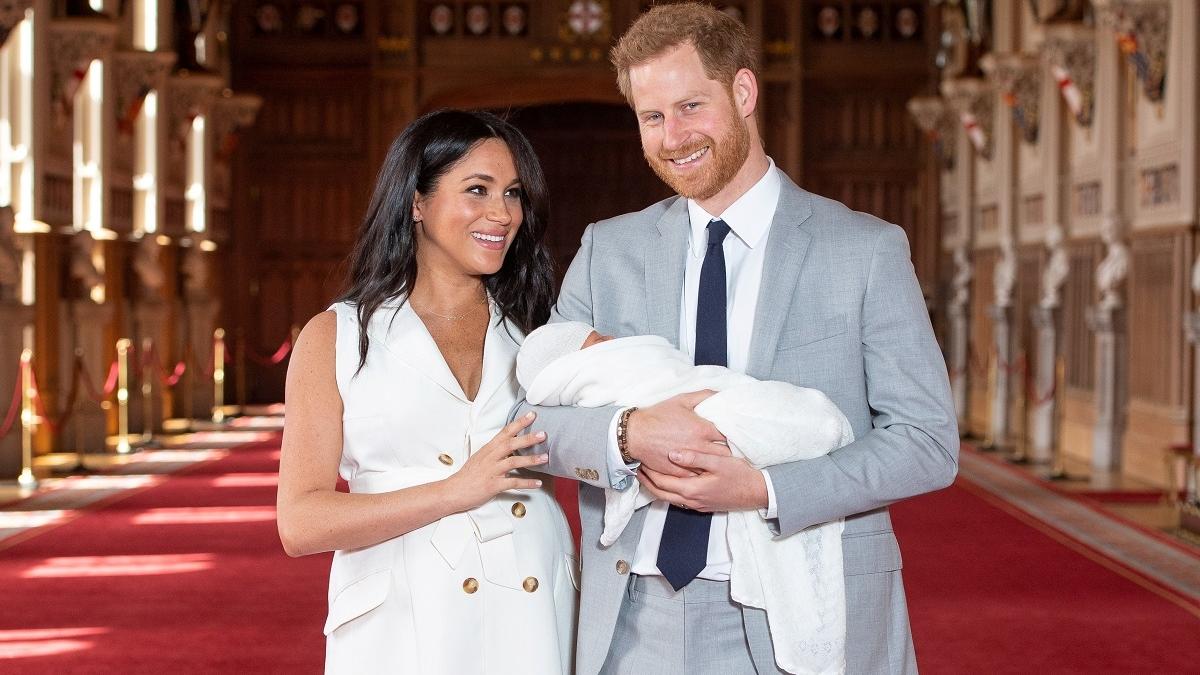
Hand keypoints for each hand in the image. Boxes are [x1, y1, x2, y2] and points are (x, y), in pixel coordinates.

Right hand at [445, 411, 547, 511]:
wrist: (454, 491)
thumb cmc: (468, 475)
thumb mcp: (480, 457)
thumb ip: (495, 451)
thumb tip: (510, 445)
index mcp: (488, 449)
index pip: (505, 432)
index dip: (519, 423)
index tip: (532, 415)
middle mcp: (490, 458)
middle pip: (510, 444)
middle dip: (527, 438)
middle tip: (543, 434)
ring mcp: (491, 471)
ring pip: (513, 462)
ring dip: (530, 460)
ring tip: (545, 458)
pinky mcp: (493, 485)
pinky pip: (512, 483)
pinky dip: (526, 483)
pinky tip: (538, 483)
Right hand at [626, 390, 728, 477]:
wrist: (635, 434)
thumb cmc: (658, 416)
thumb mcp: (681, 400)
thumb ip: (704, 395)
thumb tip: (721, 394)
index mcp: (702, 429)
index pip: (729, 435)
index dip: (734, 435)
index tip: (736, 435)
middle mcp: (699, 447)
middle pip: (725, 453)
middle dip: (729, 451)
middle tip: (732, 449)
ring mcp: (689, 461)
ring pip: (712, 466)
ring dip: (717, 463)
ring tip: (722, 461)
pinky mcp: (680, 472)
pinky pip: (698, 476)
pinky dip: (702, 472)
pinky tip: (705, 469)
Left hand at [638, 450, 767, 511]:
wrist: (757, 493)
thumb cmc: (740, 475)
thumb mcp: (719, 462)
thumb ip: (695, 458)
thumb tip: (672, 454)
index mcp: (692, 489)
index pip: (661, 482)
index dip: (648, 472)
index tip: (640, 459)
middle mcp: (691, 500)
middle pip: (660, 493)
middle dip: (647, 481)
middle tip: (637, 467)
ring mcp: (696, 505)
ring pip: (668, 498)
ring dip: (656, 487)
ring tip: (648, 473)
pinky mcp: (702, 505)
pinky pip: (678, 499)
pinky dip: (668, 490)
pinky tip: (668, 481)